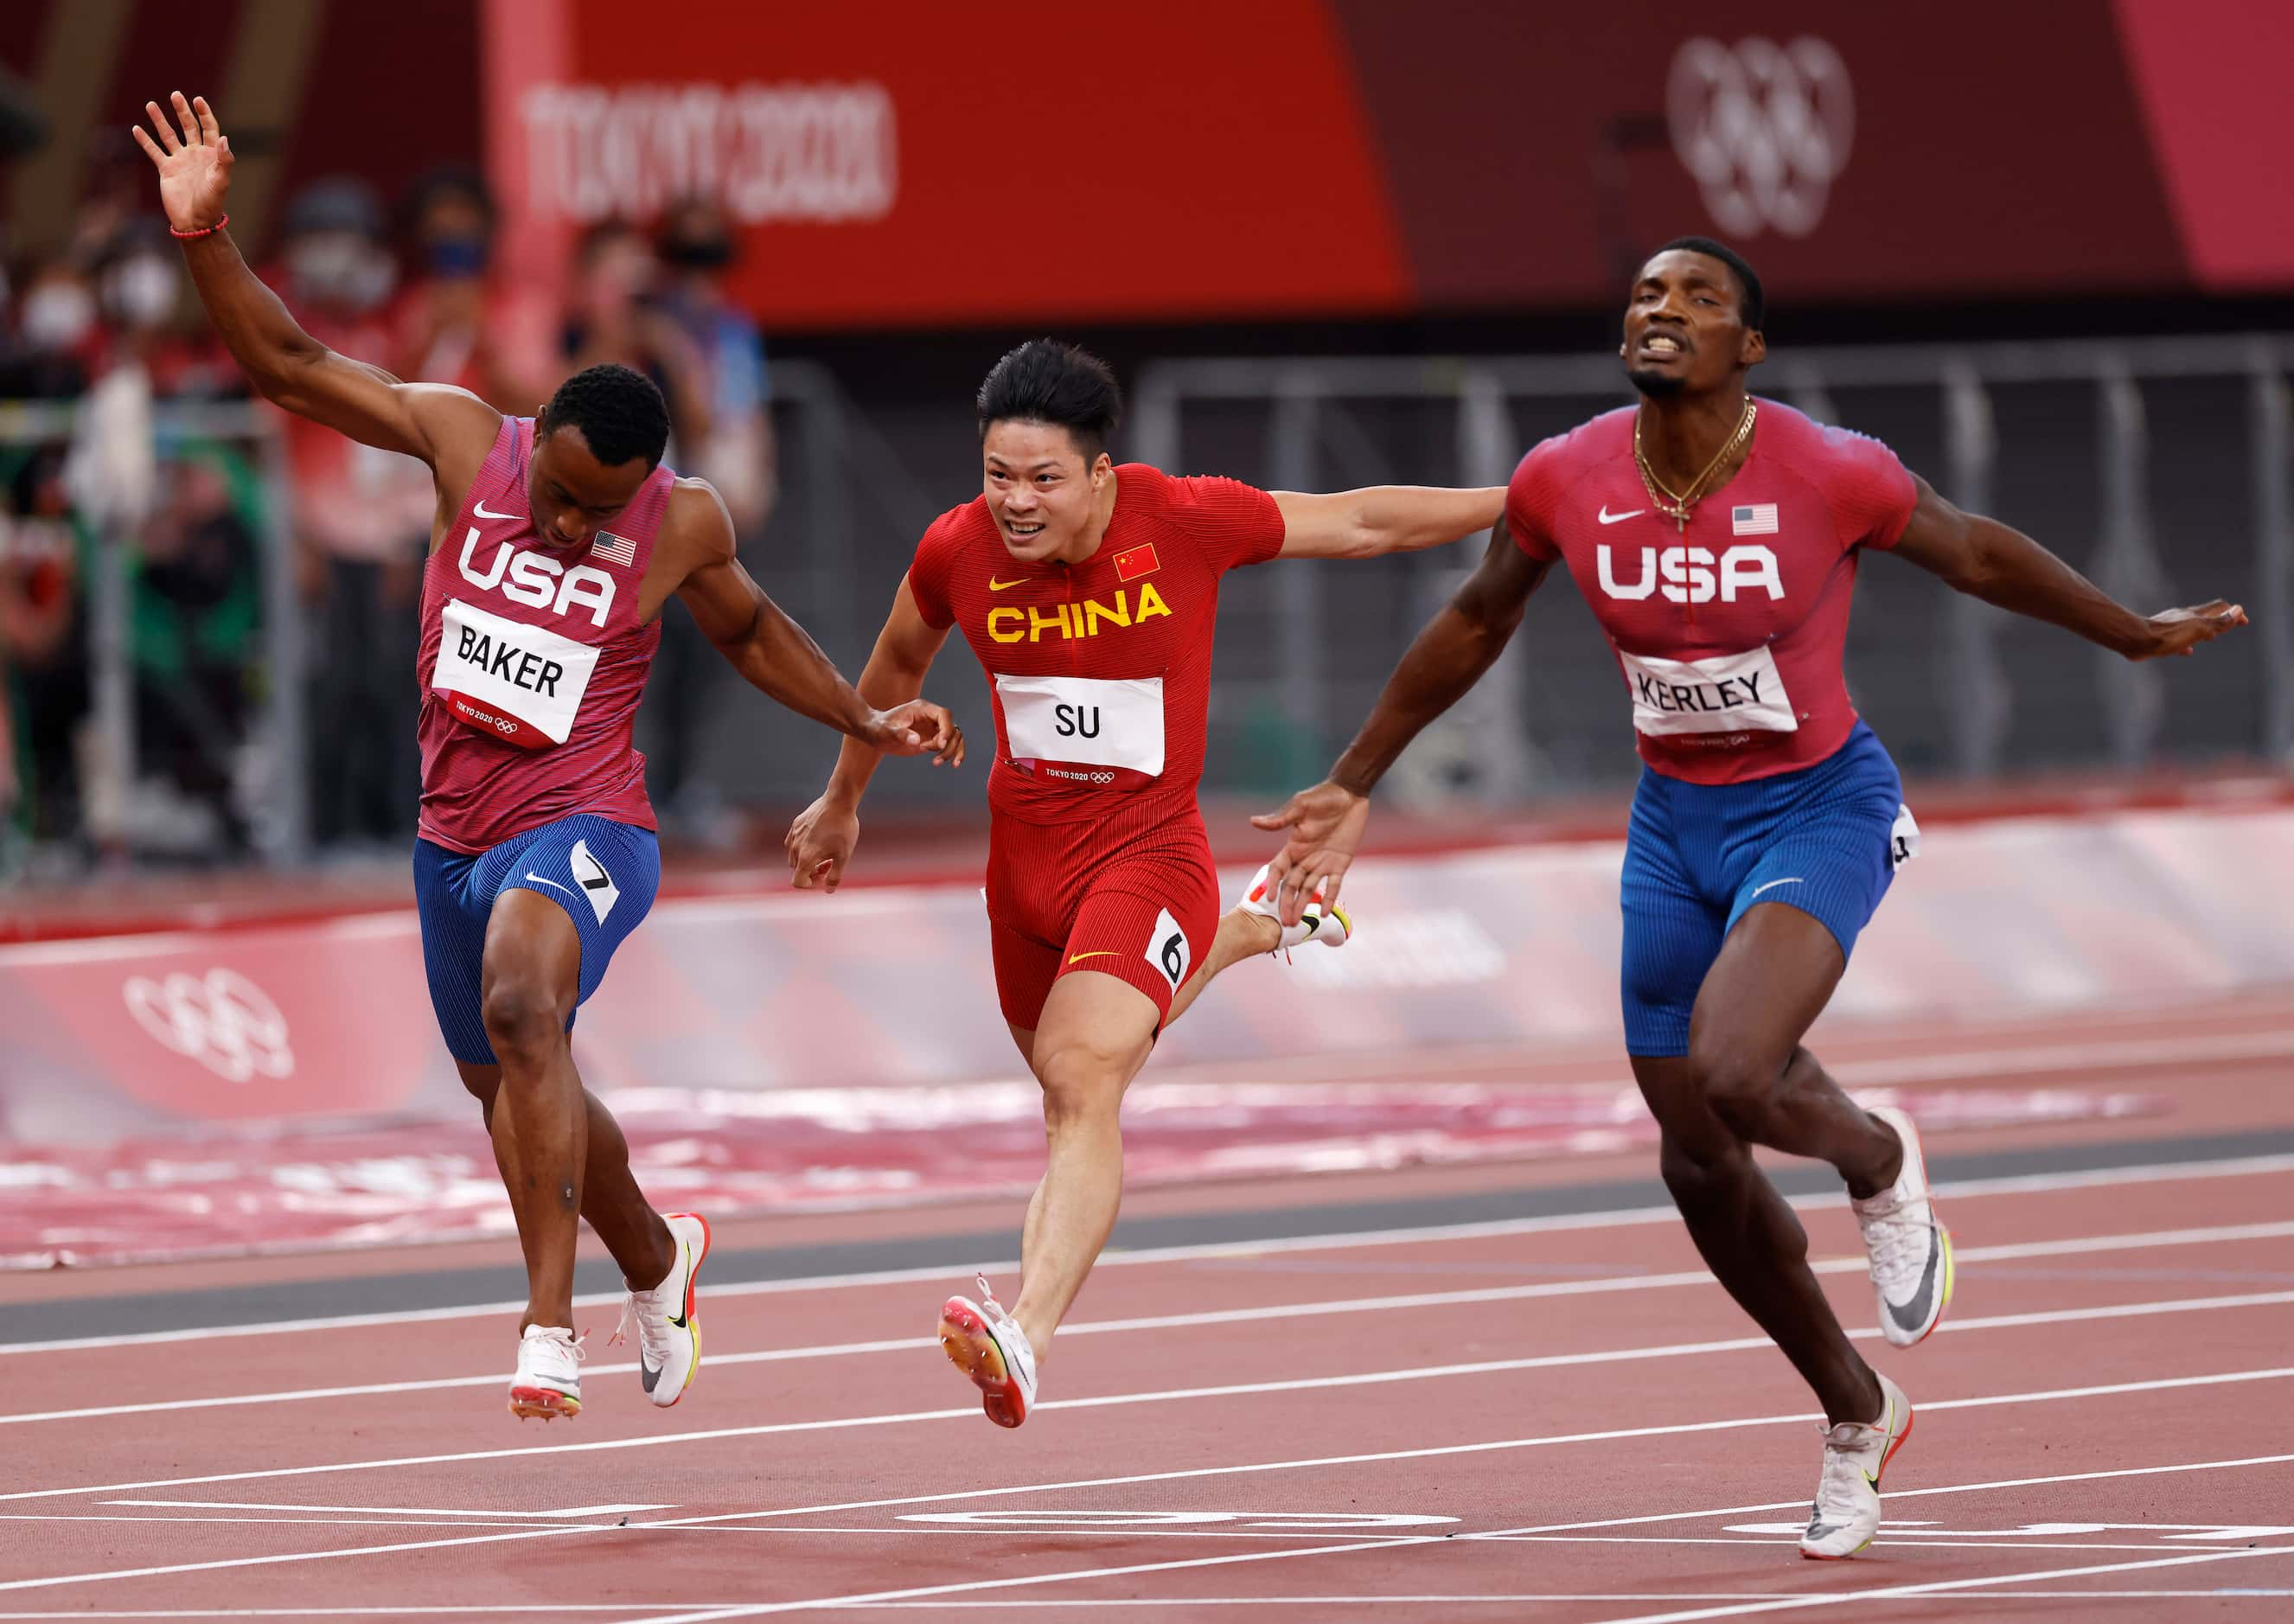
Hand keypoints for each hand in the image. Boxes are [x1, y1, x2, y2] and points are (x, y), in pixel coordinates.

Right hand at [130, 93, 231, 233]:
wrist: (195, 222)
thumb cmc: (212, 203)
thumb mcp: (221, 181)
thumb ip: (224, 160)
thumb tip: (224, 138)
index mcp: (211, 155)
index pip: (209, 128)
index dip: (204, 114)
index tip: (198, 100)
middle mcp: (195, 154)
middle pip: (188, 127)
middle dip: (182, 111)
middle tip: (175, 95)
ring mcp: (180, 161)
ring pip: (168, 135)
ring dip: (160, 120)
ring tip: (151, 104)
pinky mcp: (166, 170)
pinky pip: (154, 152)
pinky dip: (145, 141)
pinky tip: (137, 128)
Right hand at [785, 795, 859, 892]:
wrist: (839, 801)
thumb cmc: (843, 830)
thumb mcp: (844, 856)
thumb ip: (835, 876)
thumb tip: (828, 890)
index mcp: (806, 858)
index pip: (797, 882)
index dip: (810, 885)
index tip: (824, 877)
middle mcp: (795, 847)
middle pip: (797, 870)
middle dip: (812, 872)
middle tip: (830, 863)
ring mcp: (794, 835)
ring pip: (794, 856)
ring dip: (807, 860)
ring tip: (825, 852)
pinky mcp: (795, 825)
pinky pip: (793, 842)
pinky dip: (803, 847)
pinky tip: (817, 840)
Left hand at [864, 700, 964, 764]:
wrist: (874, 732)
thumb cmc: (879, 728)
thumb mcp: (886, 731)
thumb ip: (901, 734)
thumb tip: (917, 741)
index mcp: (922, 709)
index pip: (944, 715)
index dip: (946, 729)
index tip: (939, 745)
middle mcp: (931, 717)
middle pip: (952, 728)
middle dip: (948, 744)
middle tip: (935, 758)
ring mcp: (933, 728)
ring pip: (955, 737)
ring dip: (952, 751)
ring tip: (937, 762)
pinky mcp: (932, 739)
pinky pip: (949, 744)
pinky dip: (953, 753)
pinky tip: (952, 764)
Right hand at [1249, 780, 1370, 926]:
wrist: (1350, 794)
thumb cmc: (1323, 796)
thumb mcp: (1300, 806)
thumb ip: (1280, 819)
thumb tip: (1253, 822)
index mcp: (1293, 845)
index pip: (1278, 869)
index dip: (1272, 883)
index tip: (1267, 898)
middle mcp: (1305, 857)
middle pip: (1292, 885)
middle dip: (1286, 903)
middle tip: (1283, 922)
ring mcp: (1323, 862)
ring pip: (1309, 889)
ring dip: (1302, 905)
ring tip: (1295, 924)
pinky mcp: (1340, 863)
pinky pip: (1333, 885)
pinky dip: (1329, 899)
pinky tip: (1323, 914)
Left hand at [2128, 601, 2247, 660]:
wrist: (2135, 640)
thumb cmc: (2167, 636)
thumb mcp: (2198, 630)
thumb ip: (2219, 622)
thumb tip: (2238, 609)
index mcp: (2195, 615)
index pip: (2220, 608)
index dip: (2234, 614)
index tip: (2244, 622)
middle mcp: (2183, 617)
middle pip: (2207, 615)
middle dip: (2220, 619)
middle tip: (2230, 626)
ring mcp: (2171, 626)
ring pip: (2192, 626)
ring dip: (2205, 631)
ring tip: (2212, 638)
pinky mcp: (2159, 636)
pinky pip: (2178, 639)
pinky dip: (2188, 643)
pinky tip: (2188, 651)